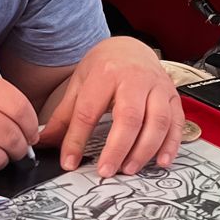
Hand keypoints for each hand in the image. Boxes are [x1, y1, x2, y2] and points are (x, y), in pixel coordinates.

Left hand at [39, 36, 181, 176]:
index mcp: (106, 74)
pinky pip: (177, 123)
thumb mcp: (79, 84)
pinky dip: (171, 145)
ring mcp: (158, 88)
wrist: (131, 47)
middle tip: (106, 171)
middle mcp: (135, 79)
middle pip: (129, 117)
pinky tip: (161, 162)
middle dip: (117, 148)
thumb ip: (64, 116)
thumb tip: (43, 142)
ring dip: (144, 150)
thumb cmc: (105, 67)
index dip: (77, 140)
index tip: (69, 163)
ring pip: (158, 122)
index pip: (89, 111)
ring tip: (129, 169)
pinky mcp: (173, 97)